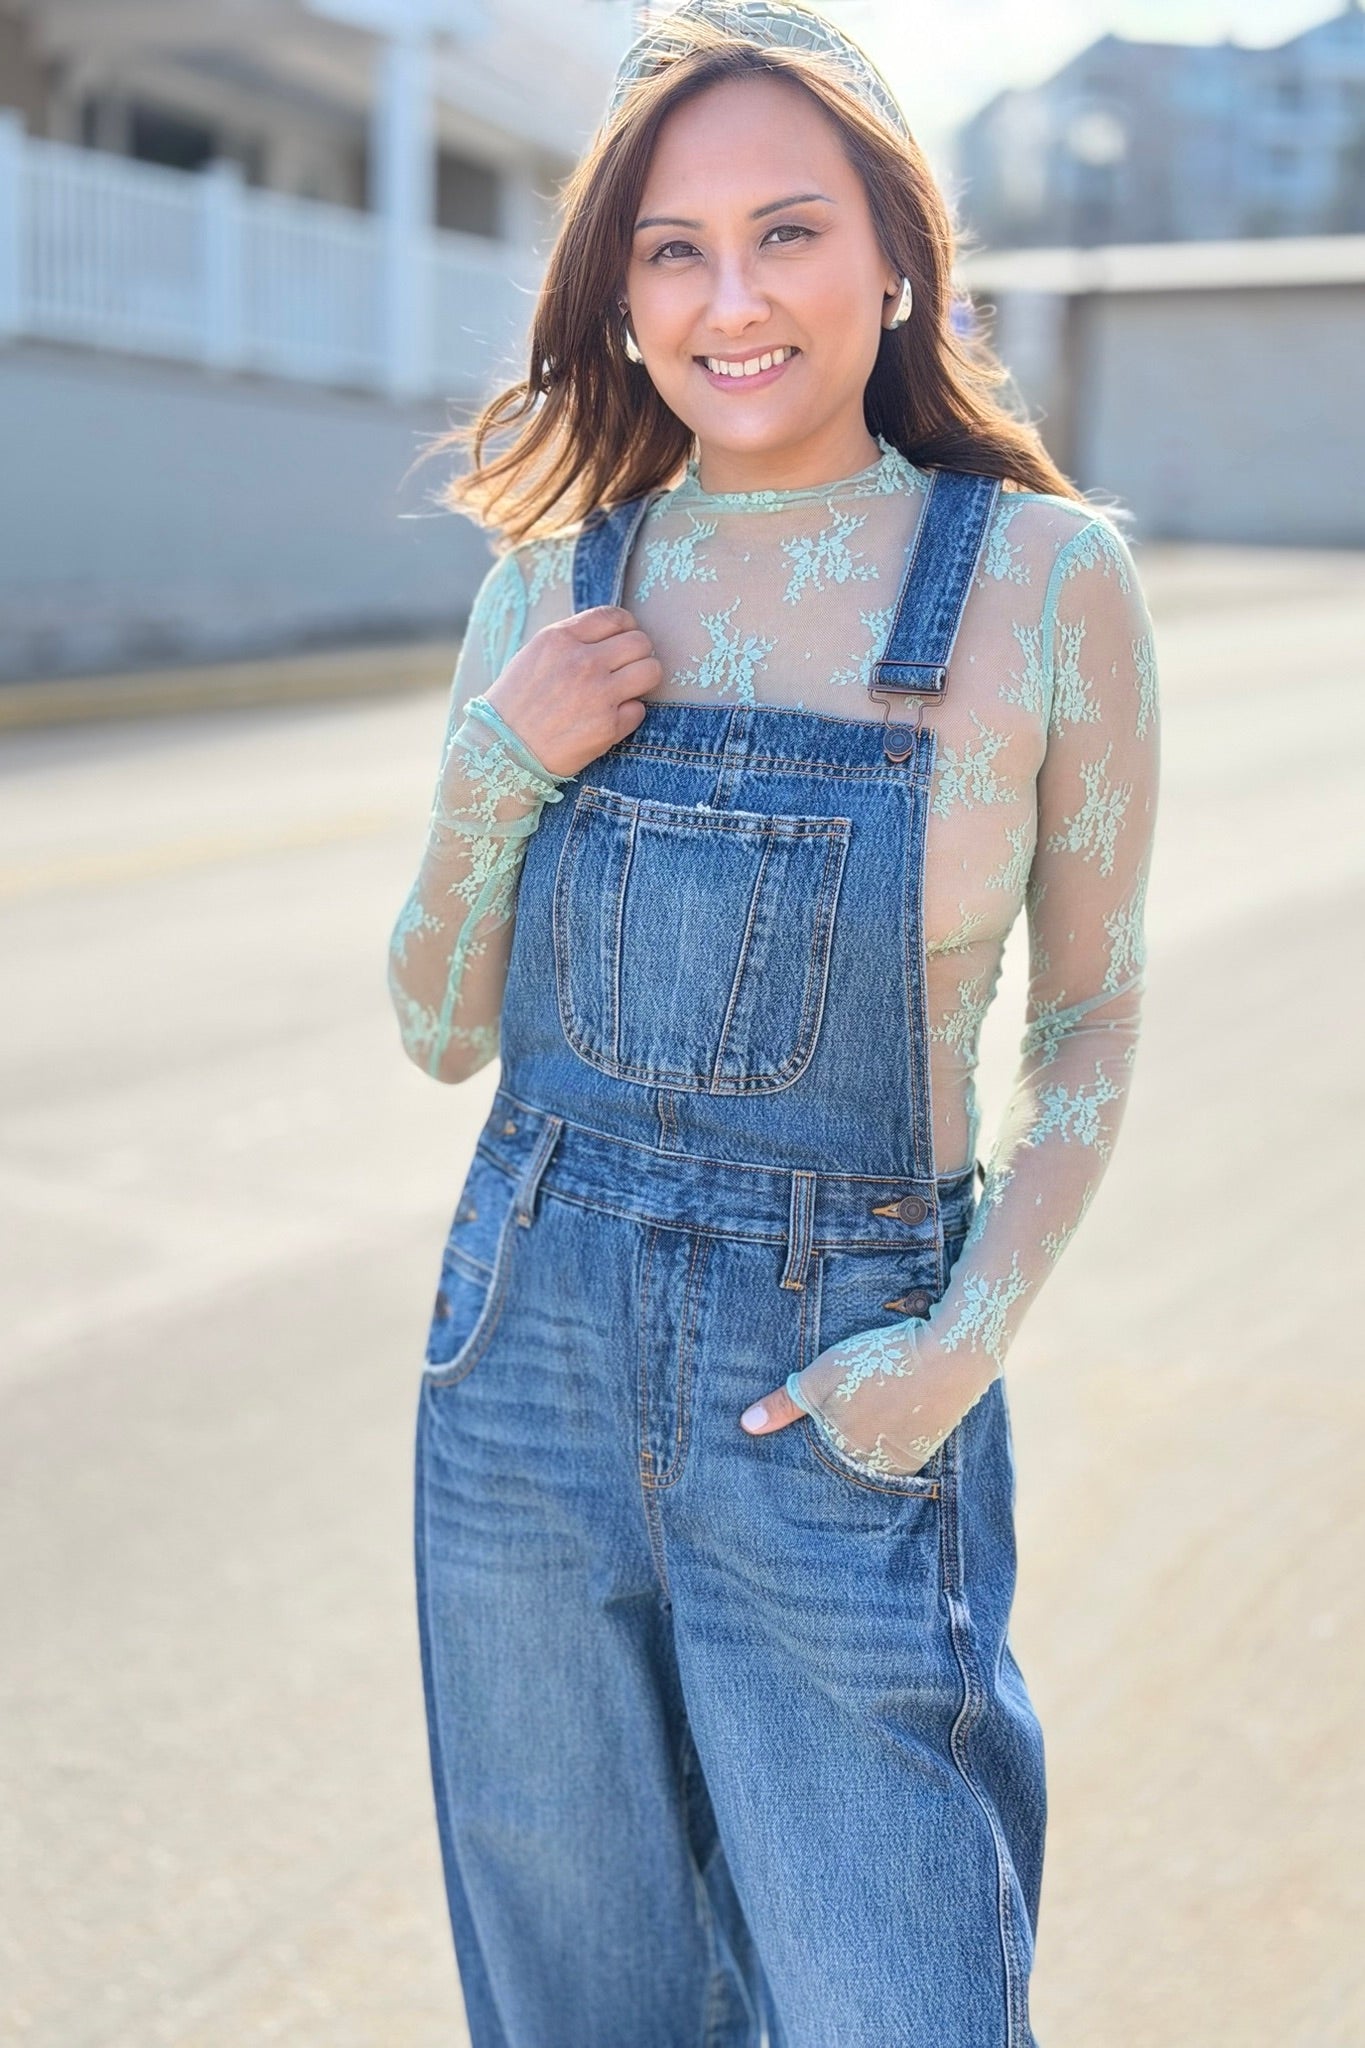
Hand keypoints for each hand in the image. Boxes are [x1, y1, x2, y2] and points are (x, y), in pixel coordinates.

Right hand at [484, 605, 662, 778]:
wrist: (501, 751)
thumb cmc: (515, 704)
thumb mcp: (534, 656)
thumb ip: (570, 641)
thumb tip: (608, 637)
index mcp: (561, 639)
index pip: (615, 617)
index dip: (627, 627)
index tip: (624, 640)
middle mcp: (583, 662)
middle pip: (640, 642)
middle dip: (639, 654)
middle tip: (626, 670)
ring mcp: (598, 694)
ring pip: (651, 671)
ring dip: (644, 680)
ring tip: (627, 691)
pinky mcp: (608, 726)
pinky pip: (640, 710)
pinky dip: (629, 715)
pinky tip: (608, 719)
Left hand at [740, 1322, 952, 1478]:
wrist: (951, 1356)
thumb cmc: (880, 1362)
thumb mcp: (823, 1376)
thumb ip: (785, 1404)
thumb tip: (747, 1426)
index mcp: (844, 1455)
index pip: (813, 1463)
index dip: (809, 1442)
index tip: (808, 1427)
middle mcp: (873, 1469)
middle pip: (842, 1463)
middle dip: (834, 1447)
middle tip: (843, 1413)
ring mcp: (902, 1463)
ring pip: (869, 1458)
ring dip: (864, 1443)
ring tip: (866, 1410)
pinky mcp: (924, 1451)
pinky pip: (895, 1453)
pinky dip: (888, 1438)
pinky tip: (888, 1414)